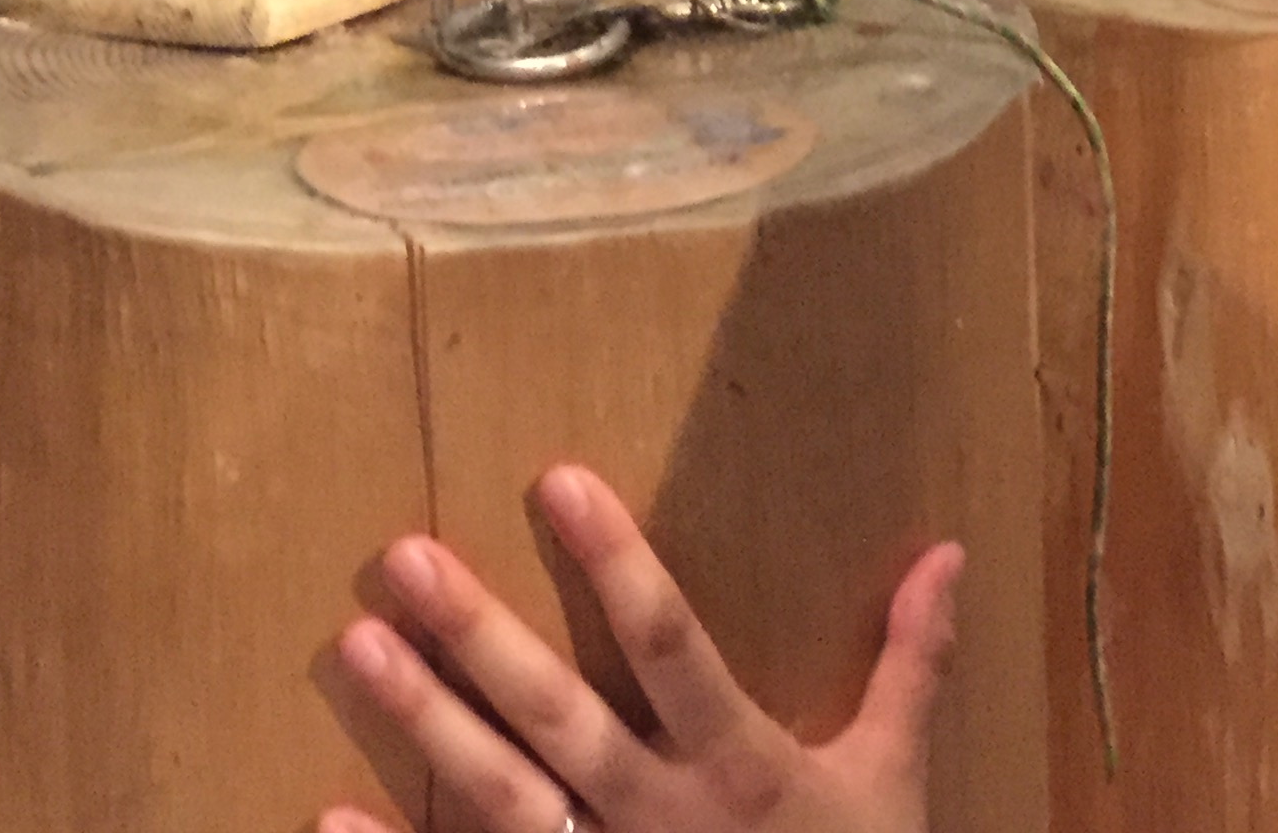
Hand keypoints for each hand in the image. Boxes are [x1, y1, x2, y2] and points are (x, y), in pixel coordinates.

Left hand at [318, 462, 961, 832]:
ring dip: (424, 724)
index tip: (555, 479)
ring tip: (358, 645)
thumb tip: (945, 553)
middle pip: (561, 720)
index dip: (616, 565)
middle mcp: (664, 822)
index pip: (673, 647)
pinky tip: (331, 814)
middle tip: (402, 558)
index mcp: (744, 769)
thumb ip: (911, 665)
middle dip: (480, 637)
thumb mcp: (892, 780)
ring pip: (503, 800)